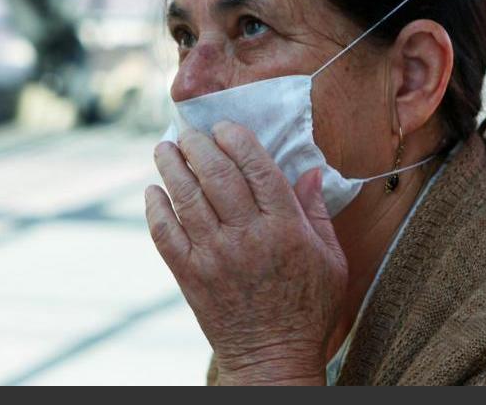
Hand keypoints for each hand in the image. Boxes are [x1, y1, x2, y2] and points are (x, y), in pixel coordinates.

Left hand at [146, 122, 347, 384]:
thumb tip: (309, 172)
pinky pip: (165, 233)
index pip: (257, 167)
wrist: (273, 358)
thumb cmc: (308, 308)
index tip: (225, 127)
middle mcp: (248, 237)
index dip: (237, 139)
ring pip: (187, 198)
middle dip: (198, 145)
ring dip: (171, 167)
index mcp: (285, 228)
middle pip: (217, 175)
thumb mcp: (331, 259)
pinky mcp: (190, 275)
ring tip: (165, 149)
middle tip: (189, 132)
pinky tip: (154, 190)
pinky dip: (156, 208)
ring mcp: (215, 256)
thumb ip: (317, 212)